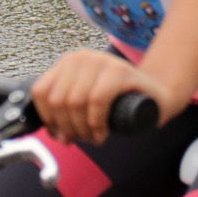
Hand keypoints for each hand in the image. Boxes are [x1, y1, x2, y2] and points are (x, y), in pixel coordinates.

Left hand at [34, 48, 168, 146]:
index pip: (41, 91)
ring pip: (75, 101)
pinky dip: (96, 122)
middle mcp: (83, 57)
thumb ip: (66, 107)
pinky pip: (97, 100)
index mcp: (69, 62)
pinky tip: (101, 133)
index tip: (59, 134)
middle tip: (81, 139)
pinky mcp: (121, 71)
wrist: (155, 96)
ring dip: (82, 128)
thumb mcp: (85, 99)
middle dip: (67, 127)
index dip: (47, 119)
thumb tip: (52, 131)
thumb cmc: (118, 101)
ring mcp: (103, 61)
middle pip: (58, 100)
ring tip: (93, 137)